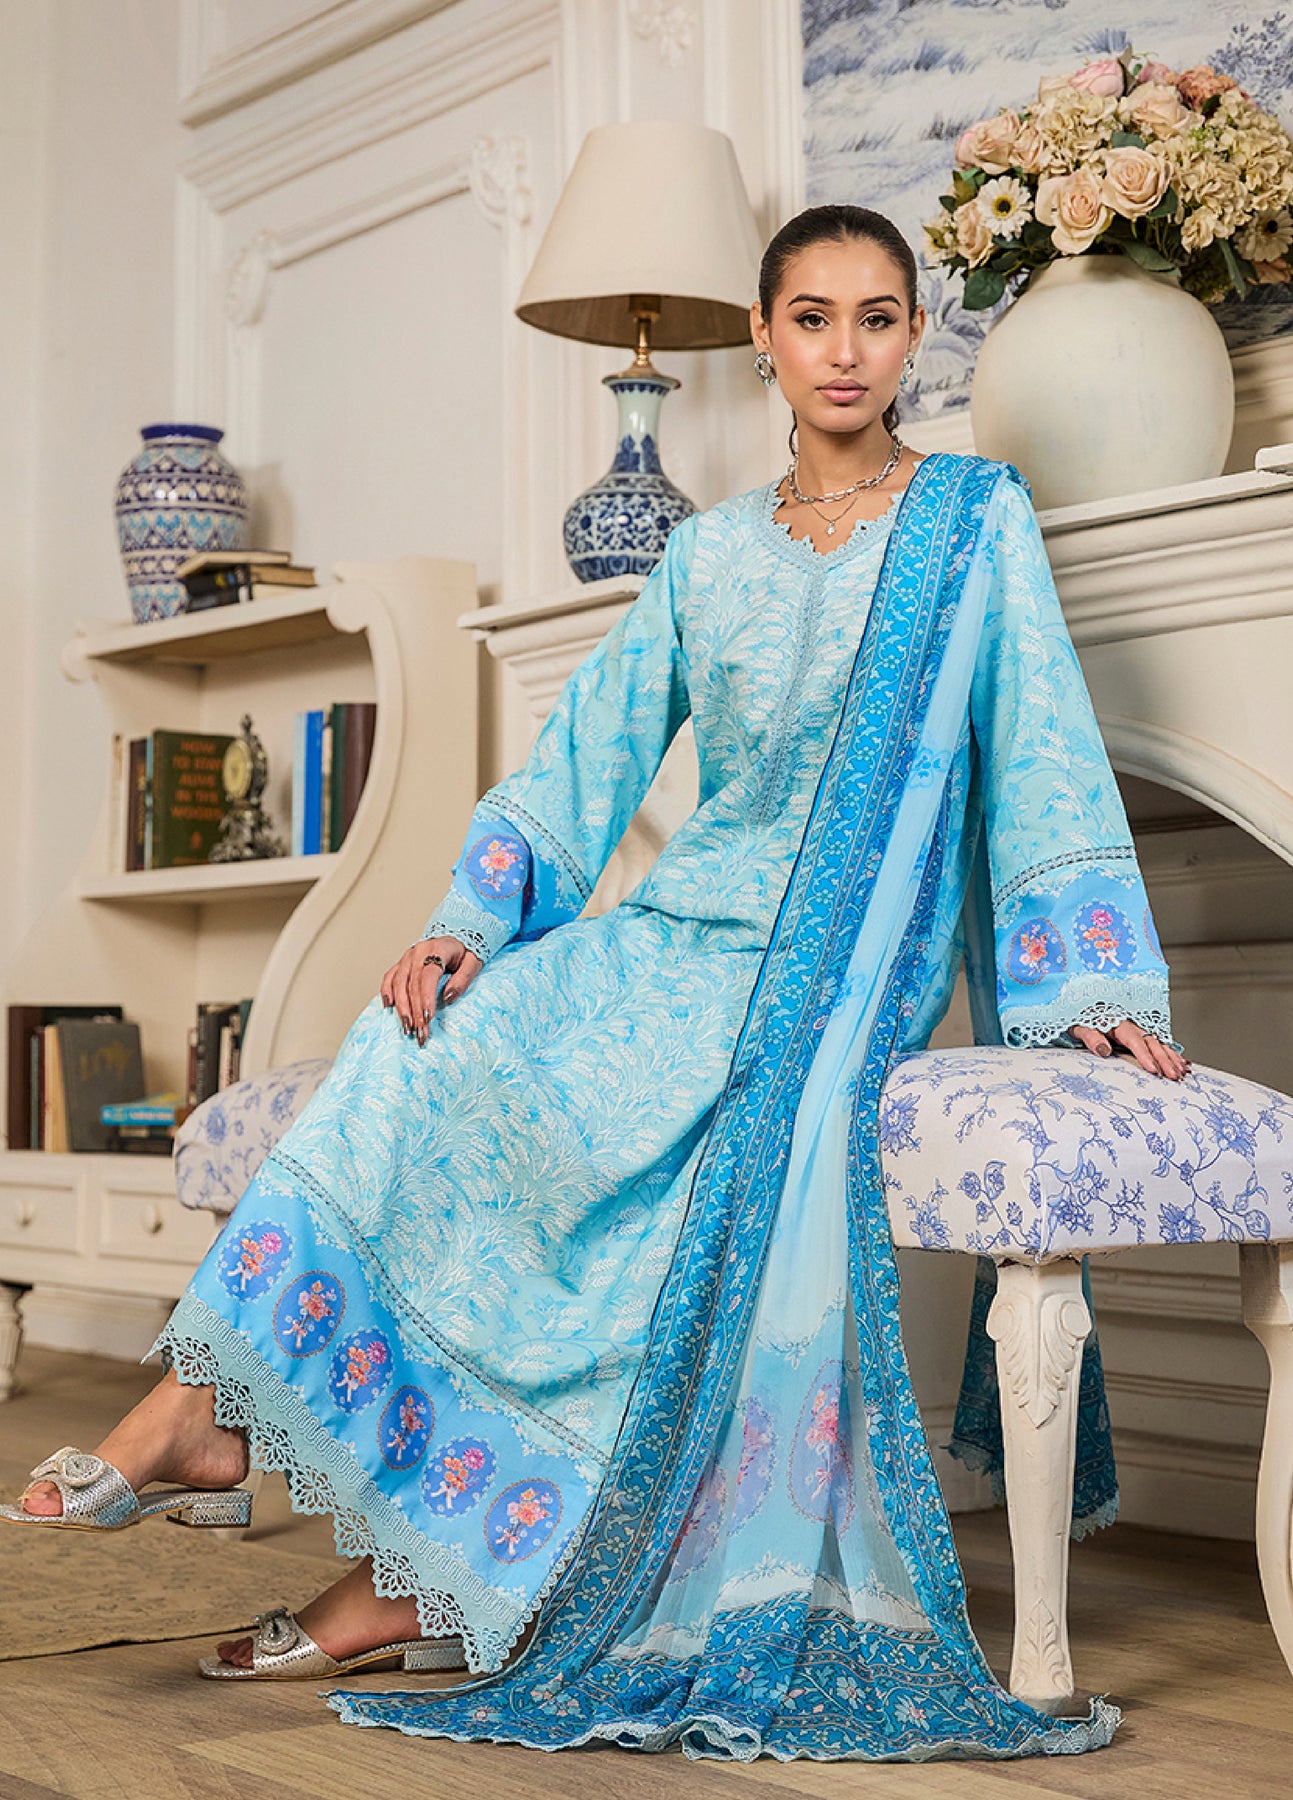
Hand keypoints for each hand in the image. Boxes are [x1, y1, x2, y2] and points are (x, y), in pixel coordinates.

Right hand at [380, 936, 482, 1044]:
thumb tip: (448, 998)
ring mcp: (408, 957)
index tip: (427, 1018)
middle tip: (420, 1032)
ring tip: (407, 1027)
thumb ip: (463, 979)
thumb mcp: (473, 962)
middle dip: (414, 1011)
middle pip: (412, 984)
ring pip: (398, 983)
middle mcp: (418, 952)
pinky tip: (389, 1007)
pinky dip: (387, 992)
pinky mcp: (402, 963)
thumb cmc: (465, 951)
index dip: (426, 998)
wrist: (457, 937)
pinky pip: (390, 977)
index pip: (428, 976)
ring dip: (401, 1007)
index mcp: (437, 949)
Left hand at [1069, 1018, 1189, 1080]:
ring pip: (1159, 1043)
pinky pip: (1159, 1043)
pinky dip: (1171, 1053)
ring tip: (1182, 1072)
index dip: (1144, 1055)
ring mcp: (1138, 1029)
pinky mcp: (1140, 1034)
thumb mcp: (1080, 1028)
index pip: (1134, 1040)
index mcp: (1118, 1023)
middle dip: (1164, 1060)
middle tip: (1173, 1076)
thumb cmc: (1081, 1019)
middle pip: (1152, 1043)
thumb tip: (1104, 1051)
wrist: (1082, 1007)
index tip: (1152, 1069)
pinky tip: (1181, 1062)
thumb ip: (1091, 1037)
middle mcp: (1132, 1025)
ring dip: (1172, 1058)